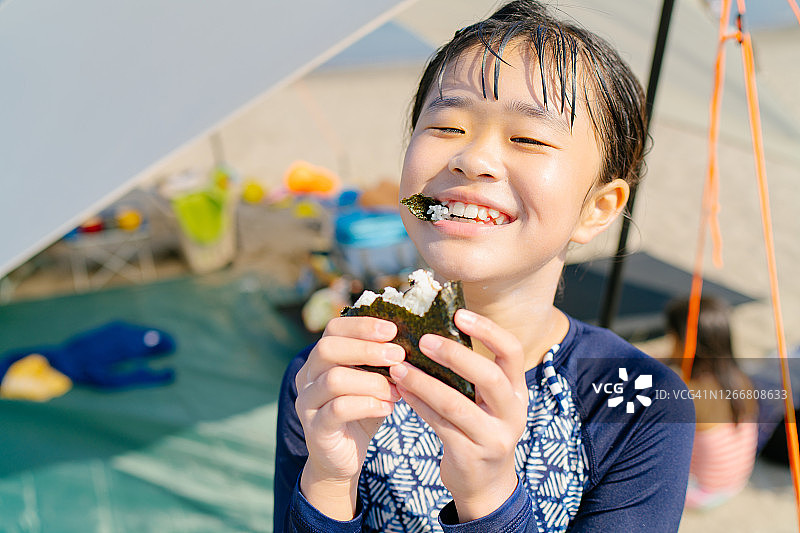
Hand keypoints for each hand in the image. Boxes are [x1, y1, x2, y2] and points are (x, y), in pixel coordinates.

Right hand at [295, 316, 404, 518]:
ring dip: (371, 381)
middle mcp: (308, 376)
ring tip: (397, 389)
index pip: (333, 329)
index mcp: (321, 359)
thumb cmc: (361, 412)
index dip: (362, 325)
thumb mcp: (374, 382)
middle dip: (366, 349)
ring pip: (334, 379)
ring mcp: (307, 402)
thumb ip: (384, 363)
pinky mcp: (315, 428)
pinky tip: (388, 408)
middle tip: (398, 355)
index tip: (392, 329)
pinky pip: (338, 409)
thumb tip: (413, 341)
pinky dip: (367, 405)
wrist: (342, 458)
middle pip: (327, 348)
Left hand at [389, 309, 527, 521]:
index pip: (512, 352)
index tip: (460, 314)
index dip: (489, 330)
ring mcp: (493, 437)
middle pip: (489, 377)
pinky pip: (439, 424)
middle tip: (425, 340)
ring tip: (399, 366)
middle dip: (455, 355)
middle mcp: (512, 413)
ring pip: (456, 404)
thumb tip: (433, 329)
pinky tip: (401, 390)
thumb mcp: (488, 401)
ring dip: (424, 382)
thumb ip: (473, 373)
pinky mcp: (470, 455)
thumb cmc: (480, 428)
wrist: (486, 484)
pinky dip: (418, 404)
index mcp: (517, 391)